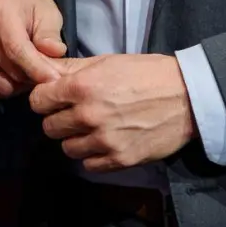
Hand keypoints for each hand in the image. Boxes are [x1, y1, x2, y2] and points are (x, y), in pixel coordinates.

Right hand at [0, 0, 66, 98]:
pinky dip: (6, 88)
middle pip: (9, 69)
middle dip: (32, 77)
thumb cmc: (27, 4)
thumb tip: (55, 52)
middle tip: (48, 72)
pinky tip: (16, 74)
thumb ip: (49, 33)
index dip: (37, 68)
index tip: (54, 79)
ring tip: (31, 71)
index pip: (16, 49)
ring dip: (19, 85)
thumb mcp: (46, 11)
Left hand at [28, 54, 194, 172]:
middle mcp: (89, 115)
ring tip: (93, 128)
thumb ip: (71, 68)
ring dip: (76, 139)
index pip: (38, 101)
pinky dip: (93, 155)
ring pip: (67, 148)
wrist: (186, 96)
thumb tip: (42, 70)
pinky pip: (89, 164)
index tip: (55, 99)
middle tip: (75, 113)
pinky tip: (106, 141)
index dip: (45, 99)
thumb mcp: (106, 62)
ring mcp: (104, 140)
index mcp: (82, 86)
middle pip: (49, 127)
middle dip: (59, 119)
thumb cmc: (146, 73)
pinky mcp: (119, 159)